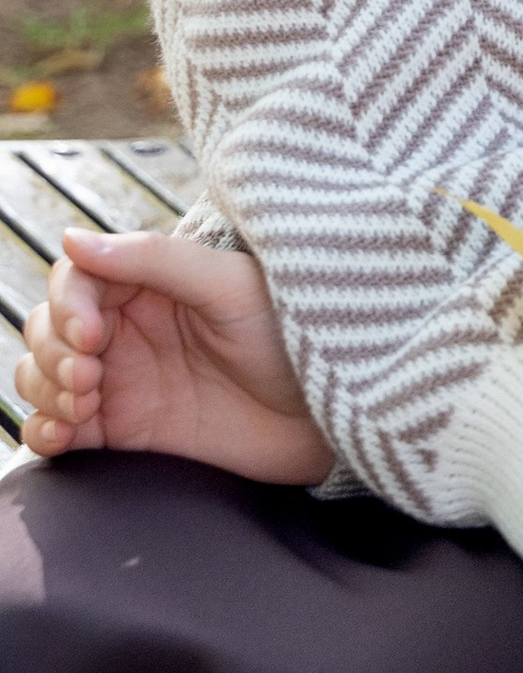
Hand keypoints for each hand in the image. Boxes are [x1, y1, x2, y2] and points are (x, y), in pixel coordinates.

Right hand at [13, 225, 332, 480]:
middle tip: (91, 379)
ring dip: (45, 390)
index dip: (68, 306)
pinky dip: (43, 431)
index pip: (76, 280)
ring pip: (43, 376)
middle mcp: (130, 330)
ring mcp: (124, 382)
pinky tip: (61, 436)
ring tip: (86, 407)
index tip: (90, 336)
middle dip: (53, 353)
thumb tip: (72, 237)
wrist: (328, 416)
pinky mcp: (125, 433)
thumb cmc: (294, 338)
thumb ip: (155, 259)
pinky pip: (60, 429)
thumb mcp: (230, 287)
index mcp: (152, 284)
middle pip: (48, 329)